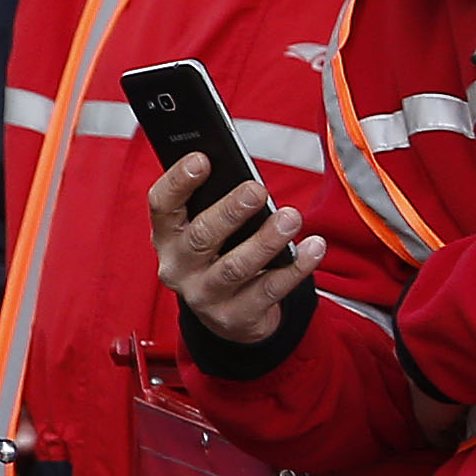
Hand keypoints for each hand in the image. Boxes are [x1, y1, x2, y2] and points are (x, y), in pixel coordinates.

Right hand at [147, 155, 320, 346]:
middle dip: (229, 212)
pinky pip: (269, 290)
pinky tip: (313, 247)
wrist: (229, 314)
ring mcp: (205, 296)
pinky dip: (295, 267)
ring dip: (265, 241)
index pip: (162, 206)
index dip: (178, 182)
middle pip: (201, 237)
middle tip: (256, 190)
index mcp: (168, 237)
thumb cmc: (220, 255)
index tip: (202, 159)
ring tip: (291, 218)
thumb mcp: (207, 229)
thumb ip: (215, 203)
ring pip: (235, 267)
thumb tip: (245, 178)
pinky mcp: (235, 317)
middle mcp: (179, 268)